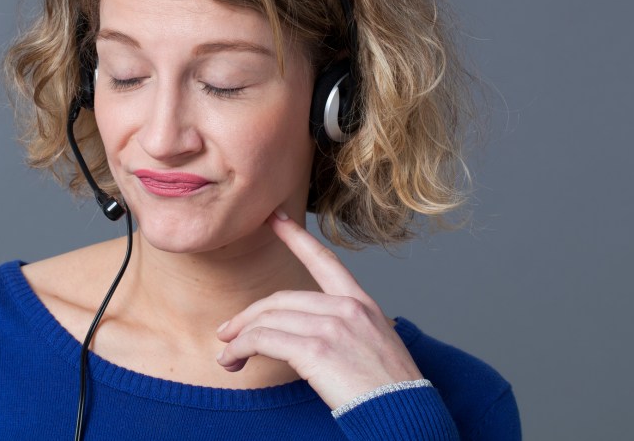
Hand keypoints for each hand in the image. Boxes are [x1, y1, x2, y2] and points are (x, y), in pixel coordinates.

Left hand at [215, 210, 423, 409]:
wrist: (405, 415)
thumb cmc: (391, 391)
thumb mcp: (375, 346)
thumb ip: (345, 329)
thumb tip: (307, 336)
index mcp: (362, 303)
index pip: (324, 260)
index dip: (296, 237)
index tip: (275, 218)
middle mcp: (346, 308)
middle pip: (281, 299)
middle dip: (248, 315)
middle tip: (227, 332)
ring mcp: (331, 326)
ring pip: (267, 319)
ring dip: (239, 337)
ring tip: (227, 355)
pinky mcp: (316, 349)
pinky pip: (263, 339)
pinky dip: (240, 347)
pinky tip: (233, 359)